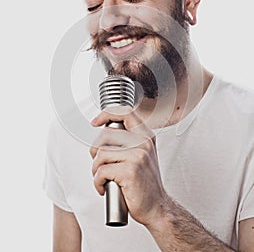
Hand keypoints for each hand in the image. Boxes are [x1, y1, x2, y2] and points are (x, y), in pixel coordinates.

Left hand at [90, 106, 166, 226]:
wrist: (156, 207)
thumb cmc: (144, 183)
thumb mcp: (142, 155)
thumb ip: (128, 142)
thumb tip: (103, 134)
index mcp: (146, 136)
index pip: (125, 112)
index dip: (107, 114)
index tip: (96, 122)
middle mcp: (143, 143)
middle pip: (105, 135)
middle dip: (95, 151)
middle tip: (100, 164)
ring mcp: (138, 156)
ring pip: (101, 154)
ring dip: (96, 169)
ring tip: (104, 178)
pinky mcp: (130, 171)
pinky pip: (101, 171)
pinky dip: (97, 182)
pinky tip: (104, 187)